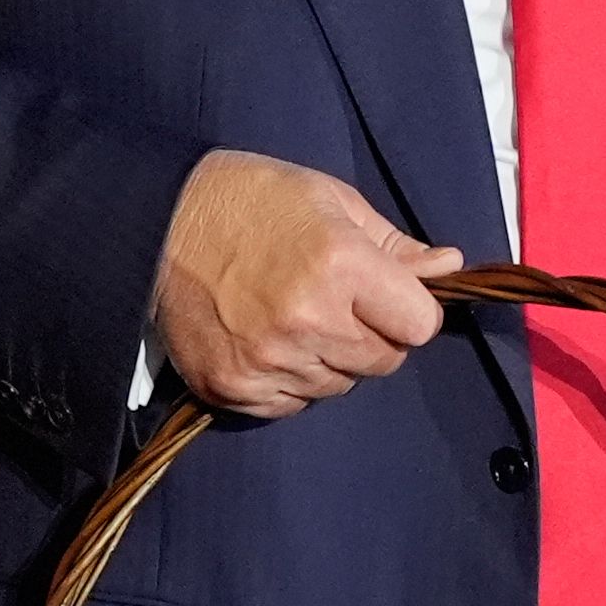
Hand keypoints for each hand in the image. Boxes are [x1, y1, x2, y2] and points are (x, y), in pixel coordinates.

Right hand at [152, 150, 466, 417]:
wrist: (158, 220)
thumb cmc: (253, 200)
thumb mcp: (333, 202)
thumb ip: (394, 245)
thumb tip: (447, 268)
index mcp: (342, 266)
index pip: (418, 326)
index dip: (411, 311)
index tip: (391, 297)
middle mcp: (308, 320)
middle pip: (383, 361)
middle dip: (374, 335)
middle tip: (338, 302)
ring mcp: (267, 360)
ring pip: (339, 386)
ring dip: (331, 359)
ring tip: (296, 315)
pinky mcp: (231, 386)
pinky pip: (292, 405)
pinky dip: (291, 381)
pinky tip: (269, 340)